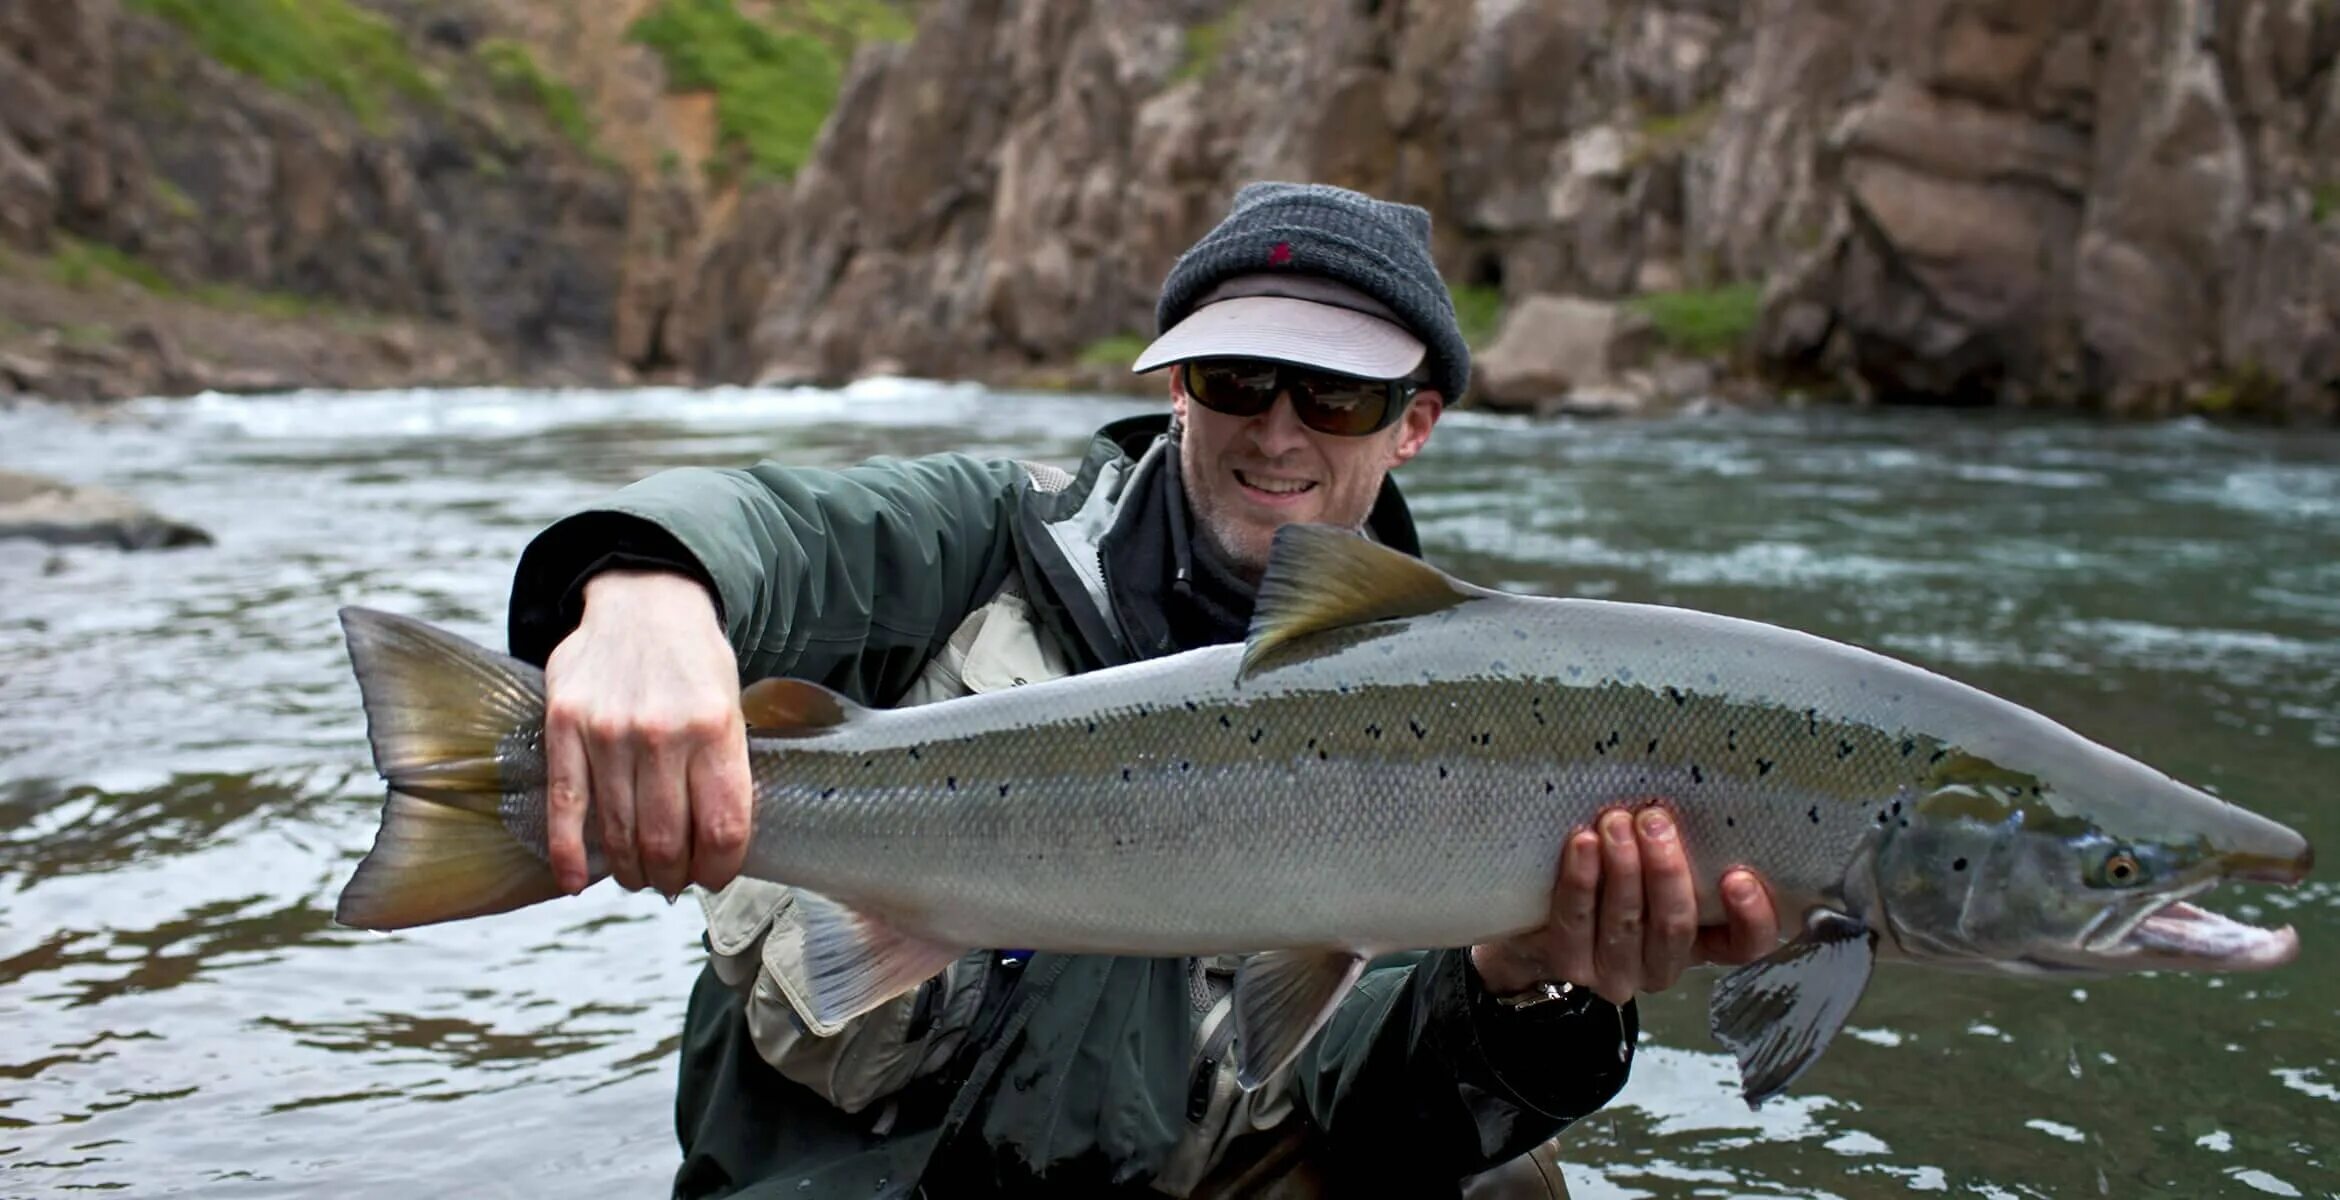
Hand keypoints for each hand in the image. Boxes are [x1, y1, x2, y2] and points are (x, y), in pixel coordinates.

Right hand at [541, 570, 751, 896]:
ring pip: (619, 832)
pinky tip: (576, 882)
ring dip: (632, 869)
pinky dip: (568, 854)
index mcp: (715, 728)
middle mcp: (662, 733)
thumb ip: (726, 768)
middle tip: (673, 880)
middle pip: (667, 840)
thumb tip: (718, 842)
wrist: (644, 599)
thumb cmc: (694, 661)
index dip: (720, 867)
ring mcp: (608, 731)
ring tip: (640, 876)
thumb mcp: (732, 704)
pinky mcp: (565, 726)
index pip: (722, 827)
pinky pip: (564, 805)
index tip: (714, 875)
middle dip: (673, 875)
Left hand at [1472, 805, 1780, 1006]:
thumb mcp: (1655, 865)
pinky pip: (1576, 921)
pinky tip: (1582, 843)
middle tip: (1655, 820)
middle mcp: (1662, 966)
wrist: (1536, 921)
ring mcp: (1615, 973)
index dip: (1751, 917)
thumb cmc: (1610, 878)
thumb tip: (1690, 795)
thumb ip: (1681, 847)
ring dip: (1623, 868)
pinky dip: (1580, 879)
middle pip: (1676, 926)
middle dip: (1666, 870)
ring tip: (1615, 822)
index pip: (1744, 945)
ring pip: (1627, 923)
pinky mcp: (1570, 966)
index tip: (1738, 876)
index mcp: (1700, 942)